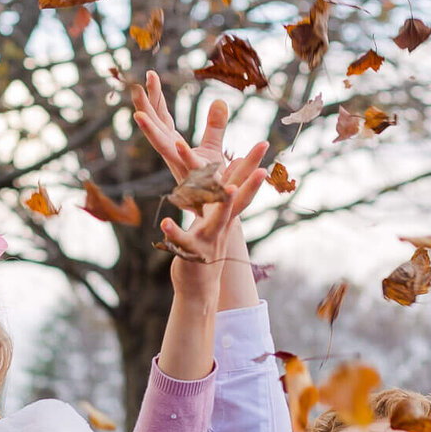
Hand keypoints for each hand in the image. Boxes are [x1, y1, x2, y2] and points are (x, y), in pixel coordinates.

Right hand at [132, 70, 218, 183]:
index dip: (155, 97)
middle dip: (145, 108)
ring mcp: (180, 167)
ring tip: (138, 116)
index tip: (149, 75)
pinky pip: (188, 166)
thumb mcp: (213, 149)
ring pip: (162, 146)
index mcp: (174, 146)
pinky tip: (179, 144)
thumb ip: (215, 126)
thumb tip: (219, 100)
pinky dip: (183, 155)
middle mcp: (173, 155)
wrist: (220, 211)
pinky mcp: (195, 180)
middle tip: (135, 87)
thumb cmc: (213, 182)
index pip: (161, 117)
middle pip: (156, 126)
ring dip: (150, 131)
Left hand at [164, 166, 266, 299]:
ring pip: (218, 220)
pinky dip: (175, 232)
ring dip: (224, 205)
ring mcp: (209, 240)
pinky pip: (183, 242)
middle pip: (238, 202)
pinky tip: (166, 223)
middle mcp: (222, 226)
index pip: (242, 187)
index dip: (253, 166)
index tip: (264, 144)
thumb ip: (222, 199)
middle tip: (263, 169)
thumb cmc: (204, 248)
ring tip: (229, 190)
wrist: (198, 287)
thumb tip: (231, 175)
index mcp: (226, 216)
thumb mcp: (215, 222)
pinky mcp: (192, 253)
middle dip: (249, 183)